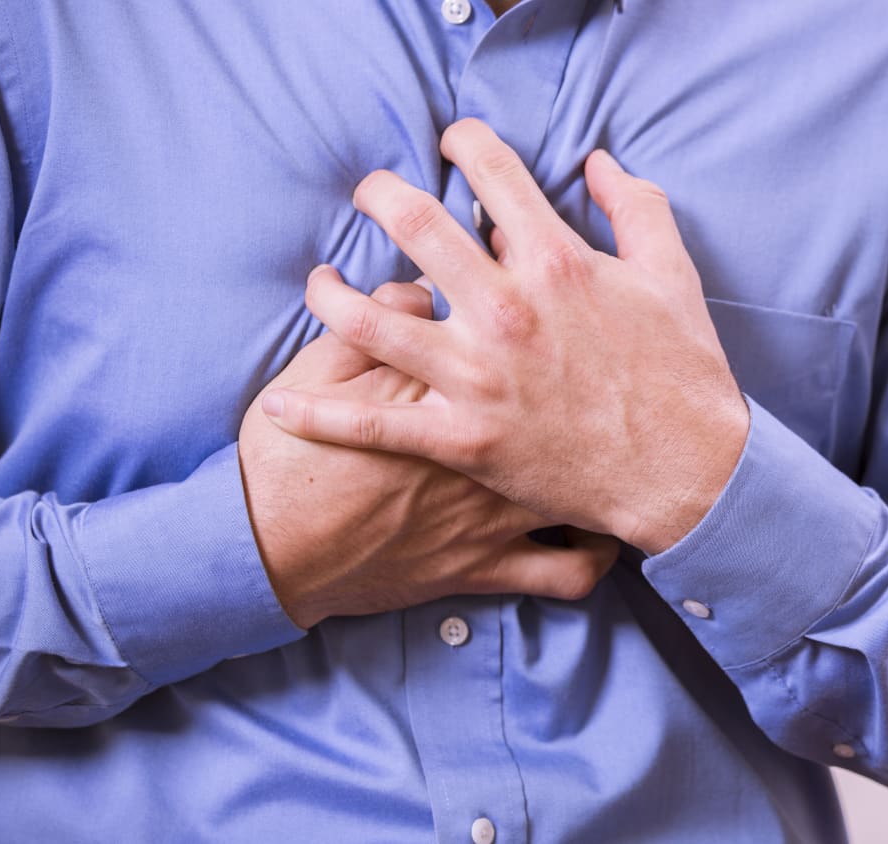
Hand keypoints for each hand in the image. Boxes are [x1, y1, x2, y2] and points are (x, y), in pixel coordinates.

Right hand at [239, 280, 619, 628]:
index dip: (527, 294)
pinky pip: (571, 568)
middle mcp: (493, 441)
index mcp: (453, 381)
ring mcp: (499, 508)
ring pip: (592, 480)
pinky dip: (595, 554)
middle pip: (569, 390)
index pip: (516, 323)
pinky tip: (602, 532)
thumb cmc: (290, 457)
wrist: (271, 548)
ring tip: (616, 439)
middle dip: (586, 362)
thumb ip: (381, 318)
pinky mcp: (493, 563)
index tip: (527, 284)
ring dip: (610, 460)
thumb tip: (421, 288)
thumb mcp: (322, 368)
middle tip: (586, 353)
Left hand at [261, 119, 749, 554]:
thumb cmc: (683, 373)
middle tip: (369, 194)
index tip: (451, 142)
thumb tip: (598, 161)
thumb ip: (637, 206)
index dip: (463, 141)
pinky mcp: (463, 439)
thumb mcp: (673, 275)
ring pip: (368, 321)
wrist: (688, 472)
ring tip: (322, 282)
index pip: (490, 171)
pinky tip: (282, 401)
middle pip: (412, 224)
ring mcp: (478, 377)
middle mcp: (506, 309)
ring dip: (331, 293)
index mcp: (556, 261)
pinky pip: (373, 424)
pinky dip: (320, 413)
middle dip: (379, 194)